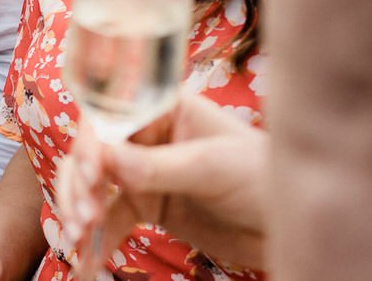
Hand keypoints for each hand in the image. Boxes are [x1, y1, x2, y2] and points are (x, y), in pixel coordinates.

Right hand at [58, 96, 267, 270]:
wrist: (293, 224)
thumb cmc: (264, 178)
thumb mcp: (214, 168)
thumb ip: (160, 166)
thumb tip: (107, 162)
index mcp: (162, 109)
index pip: (109, 117)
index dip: (91, 143)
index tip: (93, 176)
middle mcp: (146, 136)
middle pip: (92, 153)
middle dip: (79, 185)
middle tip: (82, 218)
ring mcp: (145, 172)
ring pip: (94, 188)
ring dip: (80, 212)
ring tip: (78, 241)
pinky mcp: (150, 206)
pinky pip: (112, 221)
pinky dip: (97, 240)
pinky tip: (86, 262)